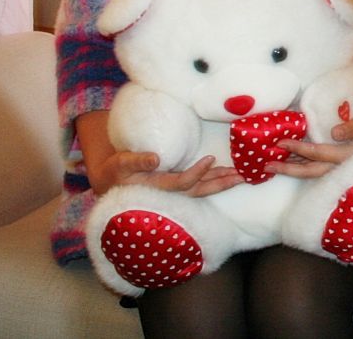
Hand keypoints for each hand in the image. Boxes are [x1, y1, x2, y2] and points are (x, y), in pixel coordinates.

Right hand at [88, 150, 242, 197]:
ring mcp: (174, 191)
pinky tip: (227, 176)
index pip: (182, 182)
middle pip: (199, 190)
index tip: (210, 158)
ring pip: (202, 190)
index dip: (197, 172)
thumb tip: (156, 158)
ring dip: (222, 183)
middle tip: (242, 176)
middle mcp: (168, 193)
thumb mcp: (121, 163)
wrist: (110, 183)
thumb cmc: (115, 171)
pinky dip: (215, 182)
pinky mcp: (177, 187)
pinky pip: (200, 186)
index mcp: (156, 187)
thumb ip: (136, 160)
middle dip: (221, 183)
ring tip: (241, 176)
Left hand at [267, 90, 352, 179]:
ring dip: (291, 170)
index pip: (318, 154)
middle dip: (288, 169)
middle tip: (267, 166)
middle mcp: (339, 167)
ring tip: (272, 166)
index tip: (281, 143)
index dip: (299, 148)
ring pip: (310, 173)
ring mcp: (335, 169)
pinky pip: (314, 169)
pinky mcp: (334, 167)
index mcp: (346, 157)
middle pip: (309, 171)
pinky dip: (300, 166)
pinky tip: (289, 162)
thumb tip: (335, 132)